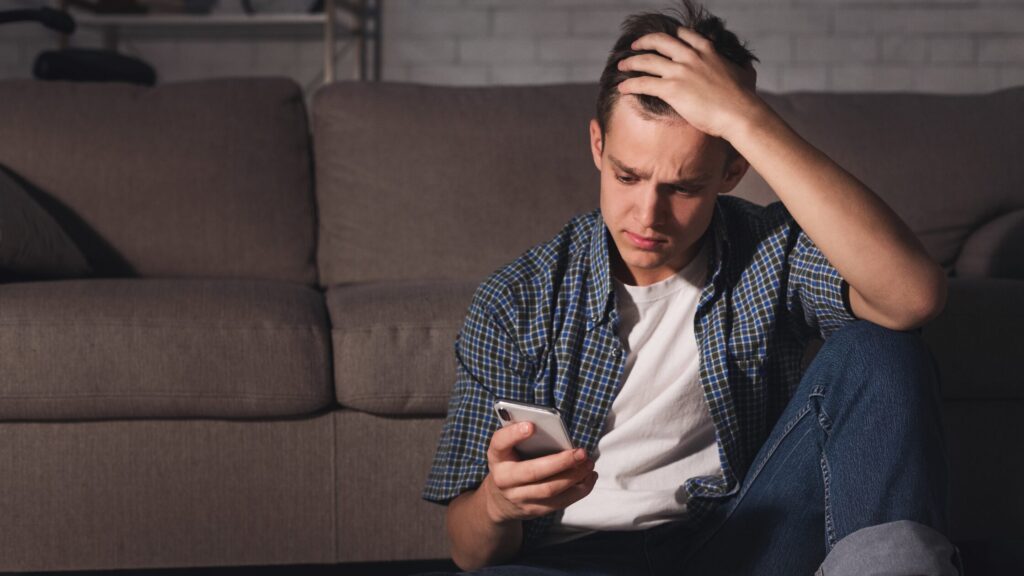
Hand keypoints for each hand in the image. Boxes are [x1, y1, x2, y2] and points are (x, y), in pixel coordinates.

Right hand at [481, 421, 597, 523]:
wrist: (500, 500)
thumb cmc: (511, 463)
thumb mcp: (509, 449)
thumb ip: (524, 438)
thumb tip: (556, 432)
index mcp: (497, 456)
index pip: (500, 443)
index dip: (514, 434)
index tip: (531, 425)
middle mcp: (504, 479)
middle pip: (533, 472)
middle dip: (561, 462)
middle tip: (581, 452)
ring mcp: (518, 498)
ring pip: (550, 490)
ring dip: (574, 477)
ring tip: (588, 464)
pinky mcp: (534, 510)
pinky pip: (559, 502)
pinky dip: (579, 490)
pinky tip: (589, 477)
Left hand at [616, 26, 760, 139]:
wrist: (740, 113)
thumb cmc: (745, 98)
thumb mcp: (744, 73)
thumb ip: (740, 66)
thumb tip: (746, 67)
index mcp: (707, 51)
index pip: (683, 35)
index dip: (669, 35)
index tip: (661, 40)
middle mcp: (691, 57)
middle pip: (660, 41)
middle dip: (644, 42)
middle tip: (634, 46)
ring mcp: (680, 72)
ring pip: (647, 61)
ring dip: (631, 62)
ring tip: (621, 65)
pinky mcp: (672, 89)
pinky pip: (643, 83)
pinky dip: (630, 84)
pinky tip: (622, 87)